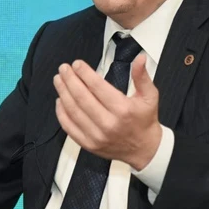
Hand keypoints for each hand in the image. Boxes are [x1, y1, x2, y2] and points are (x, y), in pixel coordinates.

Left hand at [54, 54, 161, 169]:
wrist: (144, 149)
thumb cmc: (144, 121)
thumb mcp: (149, 96)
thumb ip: (142, 76)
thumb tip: (139, 59)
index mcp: (123, 110)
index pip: (98, 87)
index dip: (84, 73)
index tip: (77, 64)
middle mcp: (108, 124)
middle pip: (82, 97)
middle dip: (70, 80)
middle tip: (64, 68)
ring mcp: (97, 136)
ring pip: (73, 111)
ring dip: (63, 93)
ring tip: (59, 80)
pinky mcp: (89, 144)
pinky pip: (69, 127)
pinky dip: (61, 112)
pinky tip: (60, 100)